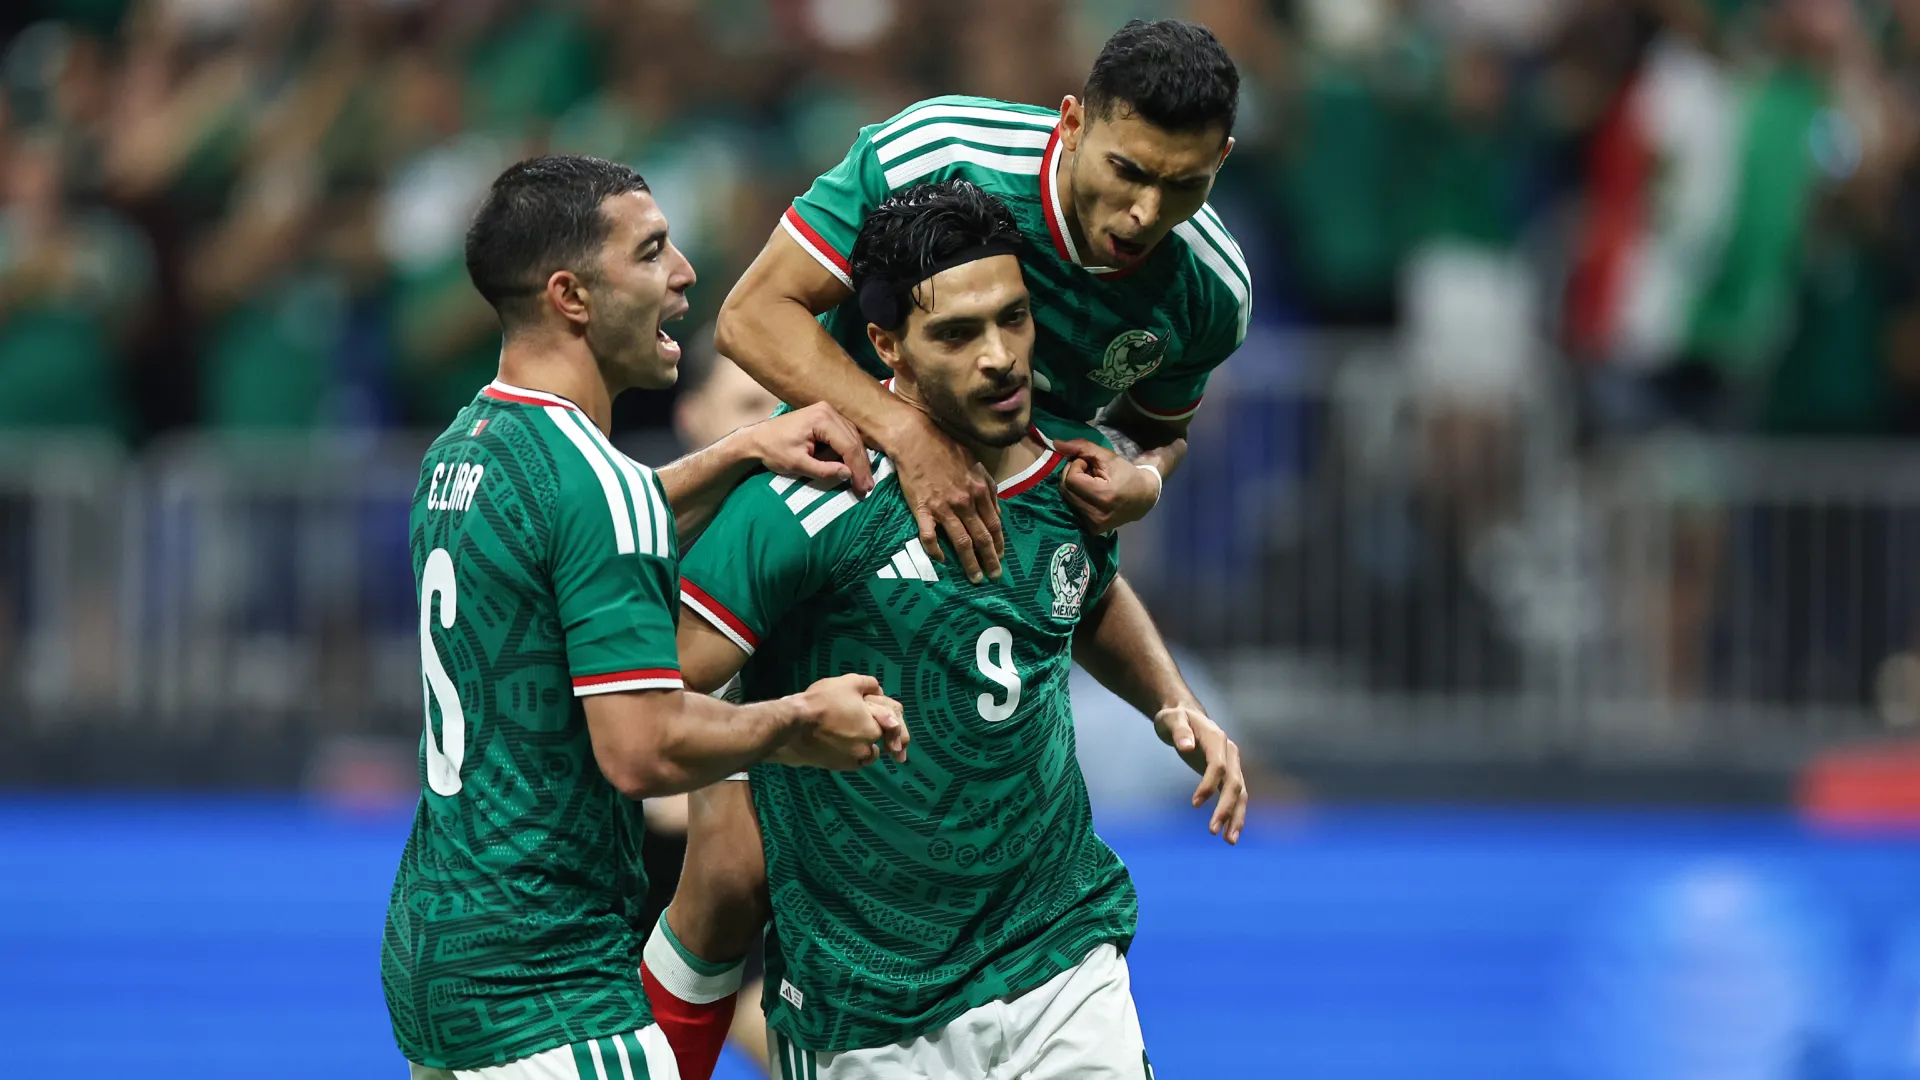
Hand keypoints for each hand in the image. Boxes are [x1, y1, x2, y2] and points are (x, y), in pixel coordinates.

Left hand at [743, 402, 874, 493]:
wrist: (758, 438)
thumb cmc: (773, 450)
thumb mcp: (797, 464)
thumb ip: (823, 470)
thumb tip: (848, 474)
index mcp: (821, 419)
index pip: (848, 445)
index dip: (858, 469)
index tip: (862, 488)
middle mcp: (829, 411)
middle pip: (854, 441)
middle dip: (861, 466)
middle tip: (867, 488)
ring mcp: (829, 412)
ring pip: (853, 438)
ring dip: (858, 460)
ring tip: (863, 481)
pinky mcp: (827, 417)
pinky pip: (846, 435)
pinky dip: (850, 452)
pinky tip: (854, 467)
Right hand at [781, 673, 908, 768]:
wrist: (794, 724)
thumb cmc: (824, 701)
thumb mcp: (850, 682)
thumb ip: (870, 685)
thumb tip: (879, 690)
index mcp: (874, 729)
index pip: (893, 728)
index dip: (890, 721)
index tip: (892, 723)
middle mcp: (867, 749)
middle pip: (880, 742)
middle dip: (880, 736)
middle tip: (876, 732)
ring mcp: (851, 761)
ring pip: (867, 755)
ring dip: (866, 747)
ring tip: (855, 736)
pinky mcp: (836, 767)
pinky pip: (851, 762)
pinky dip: (851, 754)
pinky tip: (842, 745)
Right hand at [887, 408, 1003, 583]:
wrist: (915, 441)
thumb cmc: (946, 450)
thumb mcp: (976, 465)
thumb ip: (989, 490)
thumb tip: (998, 515)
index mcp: (979, 491)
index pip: (994, 525)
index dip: (999, 544)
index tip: (1002, 558)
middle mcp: (964, 502)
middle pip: (981, 538)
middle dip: (990, 560)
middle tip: (995, 576)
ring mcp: (943, 508)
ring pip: (961, 542)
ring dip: (970, 563)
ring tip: (975, 578)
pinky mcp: (922, 511)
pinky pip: (929, 537)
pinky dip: (936, 552)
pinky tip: (942, 561)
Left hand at [1056, 438, 1178, 533]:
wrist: (1143, 498)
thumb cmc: (1126, 474)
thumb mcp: (1107, 456)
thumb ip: (1082, 448)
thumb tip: (1056, 443)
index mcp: (1104, 496)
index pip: (1072, 479)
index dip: (1076, 466)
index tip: (1089, 464)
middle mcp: (1097, 515)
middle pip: (1066, 490)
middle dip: (1073, 475)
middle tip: (1088, 471)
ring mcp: (1094, 525)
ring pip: (1067, 499)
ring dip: (1074, 487)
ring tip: (1090, 483)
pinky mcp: (1091, 530)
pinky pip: (1072, 509)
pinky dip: (1077, 498)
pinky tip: (1090, 494)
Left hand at [1154, 704, 1245, 844]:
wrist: (1185, 715)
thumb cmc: (1175, 718)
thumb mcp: (1171, 719)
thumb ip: (1179, 732)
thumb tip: (1187, 747)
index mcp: (1217, 738)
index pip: (1219, 766)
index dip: (1209, 785)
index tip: (1194, 804)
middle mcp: (1230, 752)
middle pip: (1235, 783)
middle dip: (1226, 808)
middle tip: (1212, 831)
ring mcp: (1232, 764)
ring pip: (1241, 793)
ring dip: (1236, 817)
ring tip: (1229, 841)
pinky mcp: (1228, 774)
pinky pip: (1235, 796)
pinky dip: (1234, 814)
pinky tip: (1229, 833)